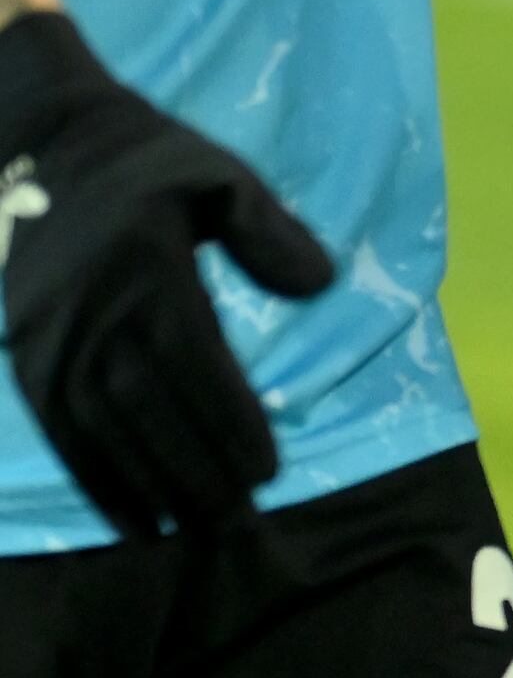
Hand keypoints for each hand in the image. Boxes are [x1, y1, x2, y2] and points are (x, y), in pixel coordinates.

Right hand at [0, 10, 334, 534]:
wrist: (42, 148)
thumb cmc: (149, 164)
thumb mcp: (220, 178)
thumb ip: (269, 232)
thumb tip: (319, 284)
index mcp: (148, 273)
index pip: (197, 365)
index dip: (230, 423)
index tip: (266, 469)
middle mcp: (95, 316)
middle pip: (151, 411)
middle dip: (197, 470)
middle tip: (239, 517)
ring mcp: (53, 342)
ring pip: (106, 431)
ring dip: (150, 486)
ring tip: (193, 530)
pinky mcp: (26, 358)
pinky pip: (62, 432)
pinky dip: (97, 480)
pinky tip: (132, 518)